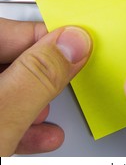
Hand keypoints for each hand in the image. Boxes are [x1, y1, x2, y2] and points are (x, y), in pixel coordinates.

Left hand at [0, 18, 91, 155]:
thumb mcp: (3, 114)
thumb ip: (39, 75)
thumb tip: (73, 44)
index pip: (13, 30)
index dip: (50, 37)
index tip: (79, 45)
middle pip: (12, 58)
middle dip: (44, 73)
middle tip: (67, 79)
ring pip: (8, 86)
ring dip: (36, 100)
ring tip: (49, 113)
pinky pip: (1, 112)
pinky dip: (22, 122)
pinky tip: (40, 134)